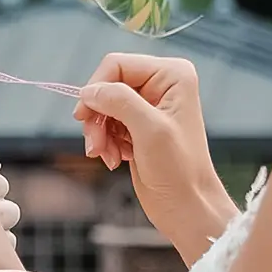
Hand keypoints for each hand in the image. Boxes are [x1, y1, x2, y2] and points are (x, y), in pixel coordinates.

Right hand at [71, 54, 232, 252]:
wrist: (186, 207)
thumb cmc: (179, 170)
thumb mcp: (149, 130)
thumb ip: (119, 101)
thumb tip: (88, 91)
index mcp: (172, 75)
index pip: (117, 65)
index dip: (96, 88)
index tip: (85, 117)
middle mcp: (161, 84)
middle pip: (106, 85)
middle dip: (97, 116)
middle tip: (95, 145)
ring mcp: (148, 105)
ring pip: (102, 106)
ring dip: (98, 132)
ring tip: (106, 155)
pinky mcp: (138, 125)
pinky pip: (106, 123)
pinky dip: (104, 141)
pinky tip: (114, 158)